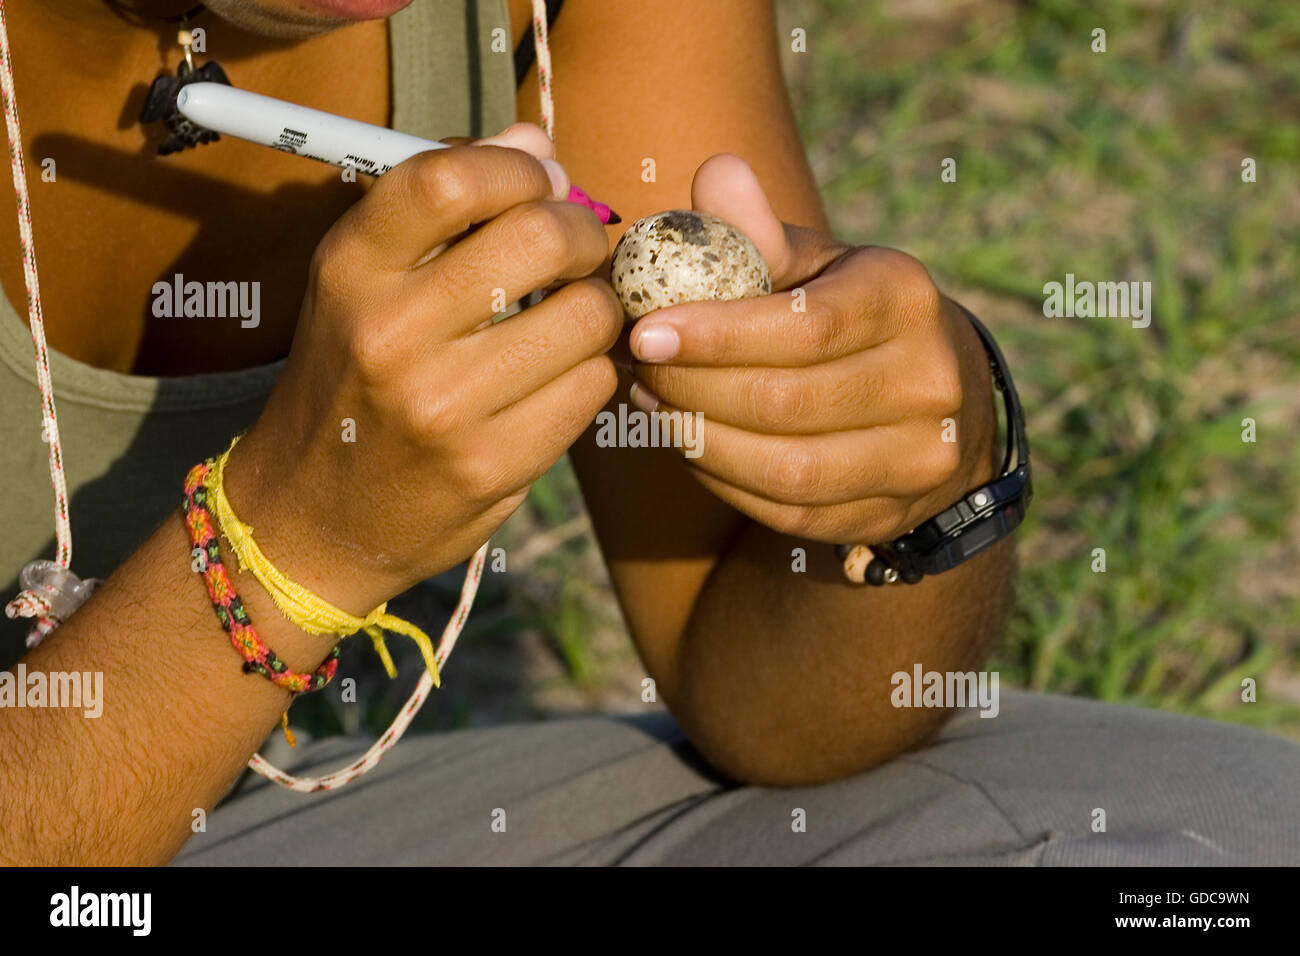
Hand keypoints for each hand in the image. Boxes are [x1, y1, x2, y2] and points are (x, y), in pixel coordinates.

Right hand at [225, 124, 620, 613]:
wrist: (306, 520)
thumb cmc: (347, 384)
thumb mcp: (361, 287)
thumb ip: (442, 211)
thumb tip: (538, 144)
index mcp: (350, 271)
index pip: (448, 179)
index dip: (518, 166)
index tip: (541, 181)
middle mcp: (390, 334)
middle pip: (539, 238)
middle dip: (581, 233)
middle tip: (578, 248)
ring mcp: (443, 407)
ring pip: (586, 317)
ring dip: (597, 308)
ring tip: (572, 316)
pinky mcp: (491, 465)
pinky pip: (590, 387)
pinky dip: (591, 371)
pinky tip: (561, 376)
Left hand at [626, 155, 996, 544]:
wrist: (931, 396)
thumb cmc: (845, 313)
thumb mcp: (815, 262)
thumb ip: (759, 230)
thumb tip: (715, 173)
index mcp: (905, 298)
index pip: (805, 327)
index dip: (717, 336)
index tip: (645, 333)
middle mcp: (929, 381)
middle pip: (786, 402)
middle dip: (693, 389)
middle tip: (637, 368)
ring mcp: (916, 458)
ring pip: (785, 468)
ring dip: (699, 439)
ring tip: (651, 402)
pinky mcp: (886, 514)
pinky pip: (785, 509)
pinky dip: (722, 479)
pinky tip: (688, 442)